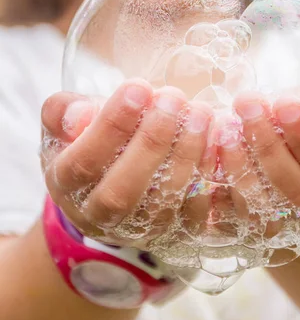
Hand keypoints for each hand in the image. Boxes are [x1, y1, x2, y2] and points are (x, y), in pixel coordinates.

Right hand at [41, 80, 212, 245]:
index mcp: (65, 185)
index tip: (139, 86)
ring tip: (200, 112)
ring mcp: (136, 230)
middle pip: (122, 191)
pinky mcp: (172, 233)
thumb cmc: (90, 140)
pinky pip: (194, 213)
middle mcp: (97, 216)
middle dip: (152, 141)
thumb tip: (80, 114)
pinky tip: (217, 141)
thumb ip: (63, 112)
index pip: (84, 161)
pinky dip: (208, 177)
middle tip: (173, 98)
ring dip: (185, 155)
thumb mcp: (66, 122)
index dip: (111, 125)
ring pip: (161, 204)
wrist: (108, 183)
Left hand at [207, 87, 299, 247]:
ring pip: (254, 202)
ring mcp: (271, 223)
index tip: (285, 103)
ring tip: (223, 124)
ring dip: (237, 162)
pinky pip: (220, 211)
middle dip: (266, 141)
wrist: (284, 174)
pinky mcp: (235, 226)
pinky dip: (209, 181)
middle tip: (246, 101)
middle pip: (288, 184)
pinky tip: (201, 149)